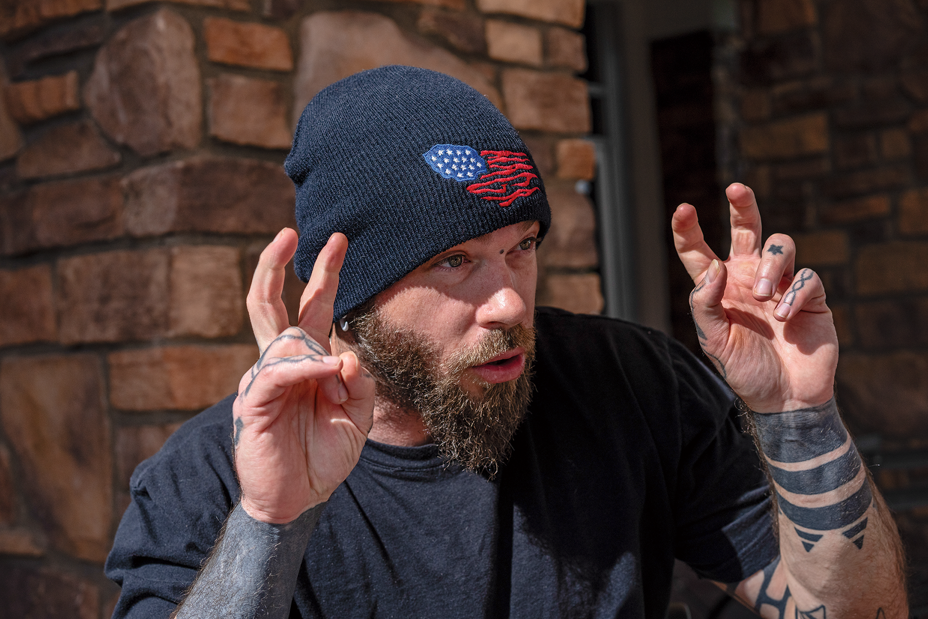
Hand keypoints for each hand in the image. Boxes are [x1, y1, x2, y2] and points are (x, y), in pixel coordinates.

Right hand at [232, 229, 373, 522]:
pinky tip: (325, 376)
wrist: (299, 497)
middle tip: (289, 231)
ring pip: (287, 340)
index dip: (323, 274)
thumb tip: (344, 355)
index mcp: (308, 360)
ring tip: (338, 397)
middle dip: (276, 265)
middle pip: (269, 303)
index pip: (312, 307)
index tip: (339, 240)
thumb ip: (359, 382)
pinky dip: (305, 369)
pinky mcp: (254, 401)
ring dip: (322, 362)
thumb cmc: (324, 453)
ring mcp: (265, 379)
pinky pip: (277, 372)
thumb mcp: (359, 416)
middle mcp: (283, 362)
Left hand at [672, 183, 837, 412]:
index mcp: (720, 287)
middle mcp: (750, 278)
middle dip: (743, 206)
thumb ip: (706, 304)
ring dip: (771, 266)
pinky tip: (786, 317)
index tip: (682, 210)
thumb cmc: (745, 369)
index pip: (699, 252)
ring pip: (781, 245)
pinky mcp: (811, 297)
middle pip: (746, 230)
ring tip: (764, 299)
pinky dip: (795, 293)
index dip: (688, 230)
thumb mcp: (714, 341)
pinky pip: (807, 277)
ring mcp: (781, 285)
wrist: (784, 398)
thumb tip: (712, 267)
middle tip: (735, 188)